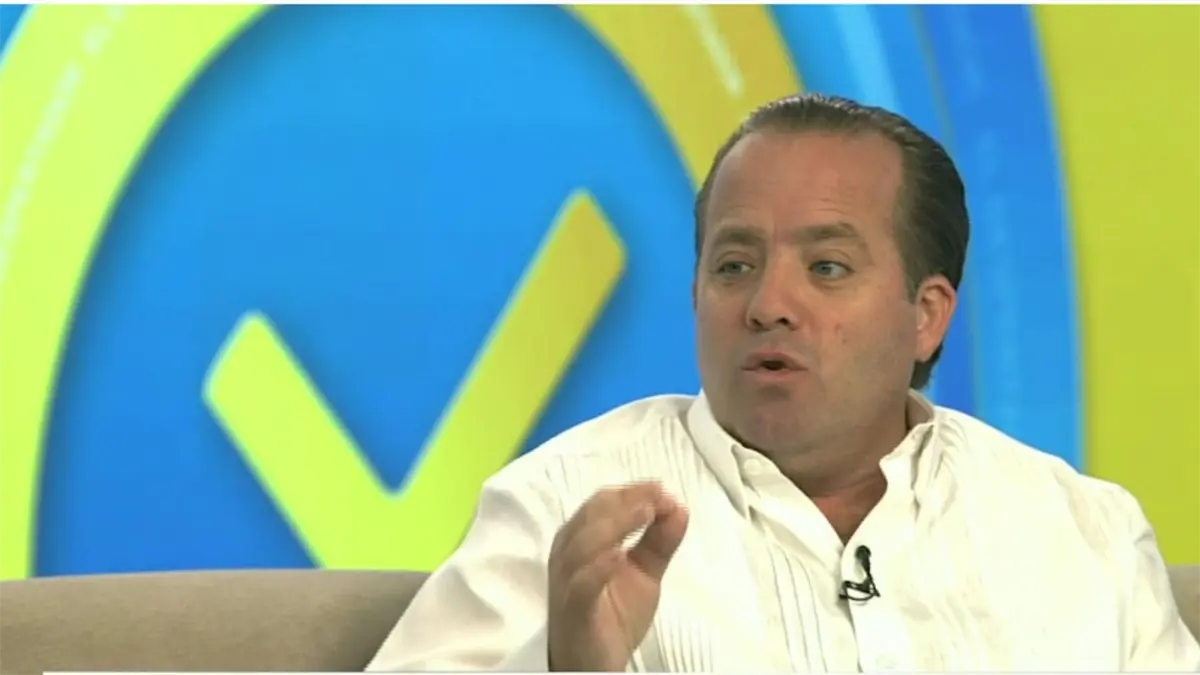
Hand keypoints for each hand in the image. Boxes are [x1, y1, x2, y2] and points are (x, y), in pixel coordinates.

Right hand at [546, 482, 688, 671]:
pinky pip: (581, 585)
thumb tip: (678, 507)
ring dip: (615, 524)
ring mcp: (567, 583)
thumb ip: (659, 541)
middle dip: (626, 502)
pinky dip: (598, 567)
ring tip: (645, 514)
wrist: (592, 665)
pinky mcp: (573, 611)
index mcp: (580, 539)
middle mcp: (568, 554)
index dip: (633, 492)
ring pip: (582, 544)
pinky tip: (620, 555)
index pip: (602, 503)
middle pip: (591, 516)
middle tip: (658, 497)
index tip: (663, 489)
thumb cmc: (611, 615)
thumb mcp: (643, 573)